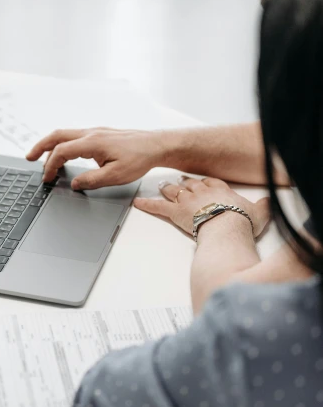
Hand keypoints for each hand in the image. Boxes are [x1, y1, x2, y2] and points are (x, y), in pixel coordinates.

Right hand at [26, 128, 162, 189]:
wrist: (156, 146)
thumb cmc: (139, 159)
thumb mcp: (115, 176)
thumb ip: (91, 181)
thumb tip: (74, 183)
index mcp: (92, 142)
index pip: (62, 151)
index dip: (50, 165)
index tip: (47, 178)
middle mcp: (91, 133)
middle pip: (57, 135)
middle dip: (40, 147)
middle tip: (28, 158)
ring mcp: (95, 132)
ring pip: (65, 134)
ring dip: (51, 145)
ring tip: (43, 158)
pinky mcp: (100, 135)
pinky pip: (75, 136)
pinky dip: (63, 144)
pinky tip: (65, 154)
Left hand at [134, 176, 269, 237]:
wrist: (228, 226)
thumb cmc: (242, 221)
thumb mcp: (260, 212)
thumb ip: (263, 207)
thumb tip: (269, 203)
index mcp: (220, 189)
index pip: (210, 182)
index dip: (204, 182)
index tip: (201, 181)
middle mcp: (202, 191)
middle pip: (189, 184)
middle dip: (183, 182)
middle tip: (178, 180)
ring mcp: (187, 200)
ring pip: (174, 190)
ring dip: (167, 188)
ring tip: (161, 186)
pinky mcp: (175, 212)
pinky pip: (157, 206)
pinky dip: (146, 204)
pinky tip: (137, 203)